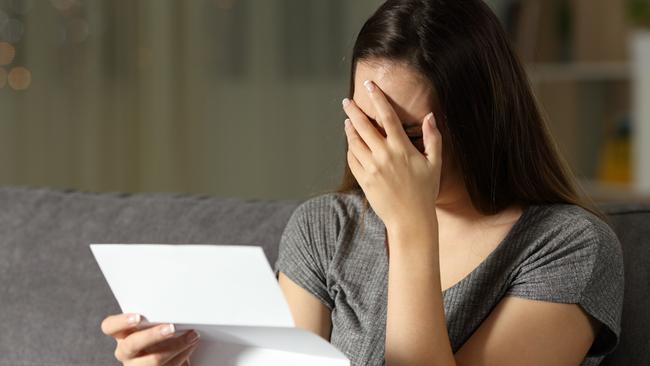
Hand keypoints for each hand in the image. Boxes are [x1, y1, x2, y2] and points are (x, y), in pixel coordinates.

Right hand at [101, 313, 199, 365]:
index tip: (138, 317)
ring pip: (153, 360)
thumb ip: (156, 315)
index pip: (110, 326)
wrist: (168, 355)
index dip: (121, 322)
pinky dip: (182, 355)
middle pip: (132, 345)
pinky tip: (191, 346)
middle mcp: (125, 351)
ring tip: (192, 336)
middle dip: (154, 336)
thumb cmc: (160, 331)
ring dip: (177, 346)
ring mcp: (136, 365)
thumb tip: (174, 303)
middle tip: (171, 328)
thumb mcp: (154, 322)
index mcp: (122, 333)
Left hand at [342, 80, 441, 230]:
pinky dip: (350, 149)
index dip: (377, 98)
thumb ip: (432, 138)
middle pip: (363, 126)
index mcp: (401, 148)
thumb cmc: (425, 192)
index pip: (387, 116)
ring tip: (348, 121)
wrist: (410, 219)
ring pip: (354, 142)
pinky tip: (352, 144)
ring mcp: (371, 168)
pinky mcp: (363, 180)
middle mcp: (384, 155)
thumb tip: (430, 117)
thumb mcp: (434, 163)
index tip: (370, 86)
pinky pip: (352, 159)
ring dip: (349, 129)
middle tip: (347, 101)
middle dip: (353, 111)